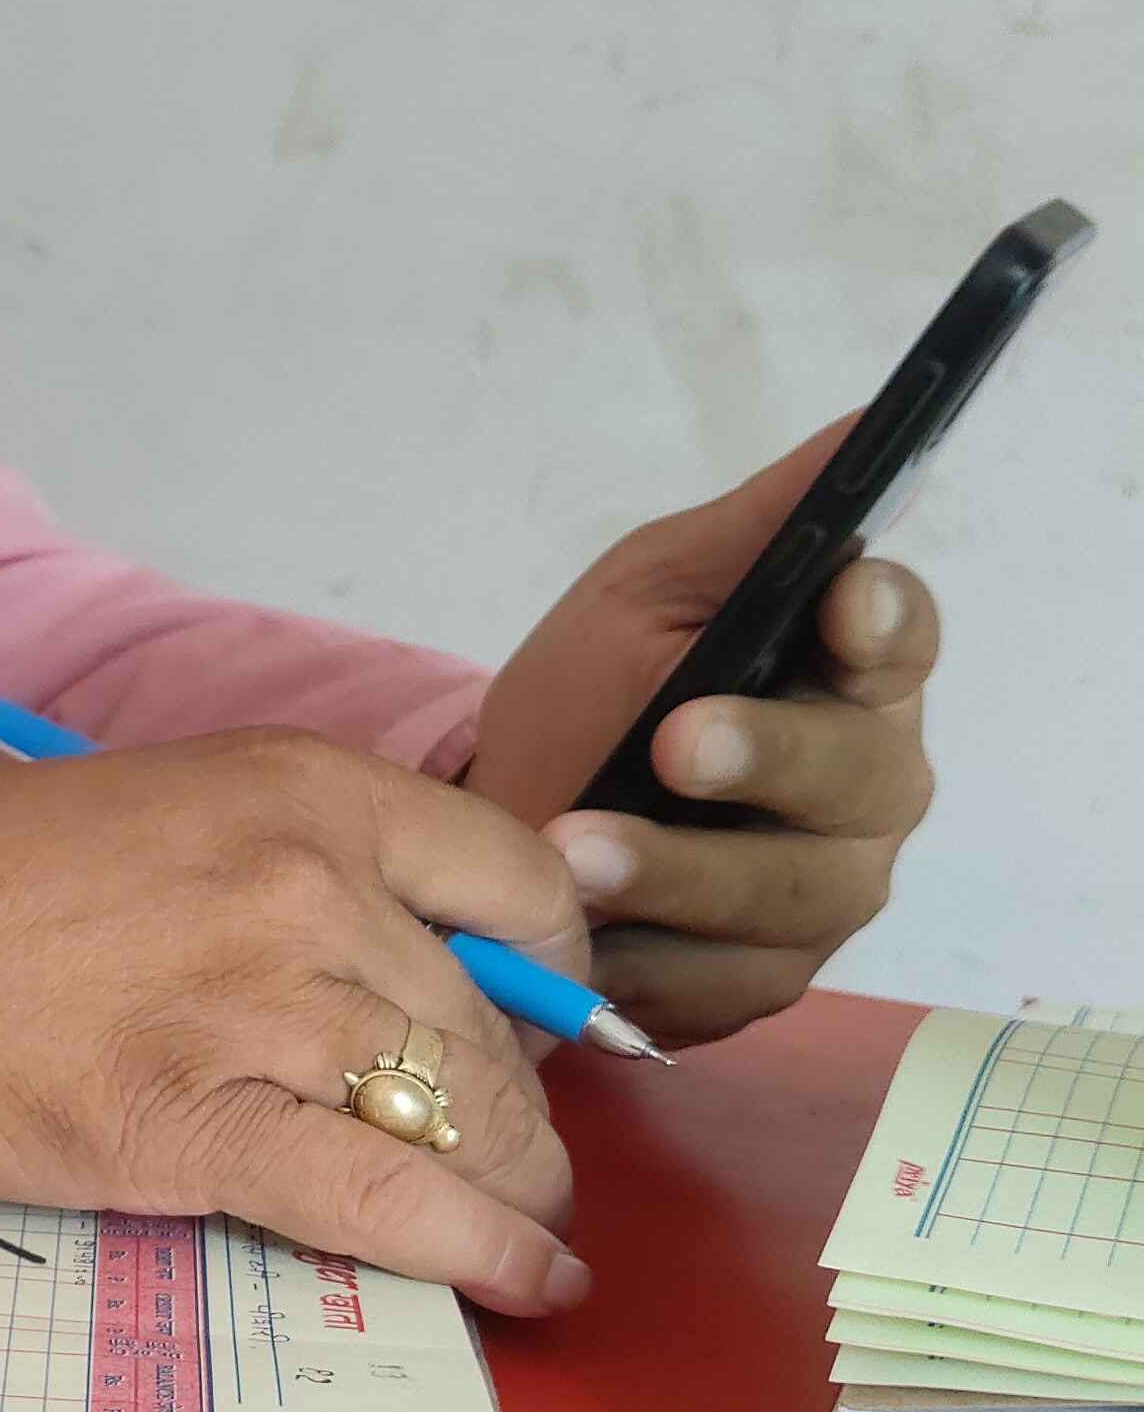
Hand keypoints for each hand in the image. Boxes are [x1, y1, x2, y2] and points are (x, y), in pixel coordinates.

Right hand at [0, 730, 597, 1313]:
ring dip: (515, 1190)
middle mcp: (305, 882)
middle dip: (522, 1109)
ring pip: (463, 1115)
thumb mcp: (188, 816)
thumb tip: (446, 987)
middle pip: (496, 1024)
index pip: (524, 885)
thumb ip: (317, 874)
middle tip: (505, 1157)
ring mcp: (252, 1002)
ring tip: (521, 1231)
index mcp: (309, 789)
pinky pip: (384, 1199)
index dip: (552, 978)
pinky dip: (478, 1252)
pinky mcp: (189, 1121)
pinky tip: (527, 1283)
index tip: (528, 1033)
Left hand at [467, 429, 937, 1045]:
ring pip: (786, 893)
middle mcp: (866, 784)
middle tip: (673, 743)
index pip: (902, 639)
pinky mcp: (765, 980)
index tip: (839, 606)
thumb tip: (859, 430)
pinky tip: (585, 940)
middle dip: (764, 756)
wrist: (510, 823)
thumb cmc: (597, 692)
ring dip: (676, 873)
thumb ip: (753, 528)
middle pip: (856, 774)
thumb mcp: (649, 593)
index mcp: (851, 672)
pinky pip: (726, 981)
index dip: (880, 625)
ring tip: (574, 852)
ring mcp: (824, 892)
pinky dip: (646, 958)